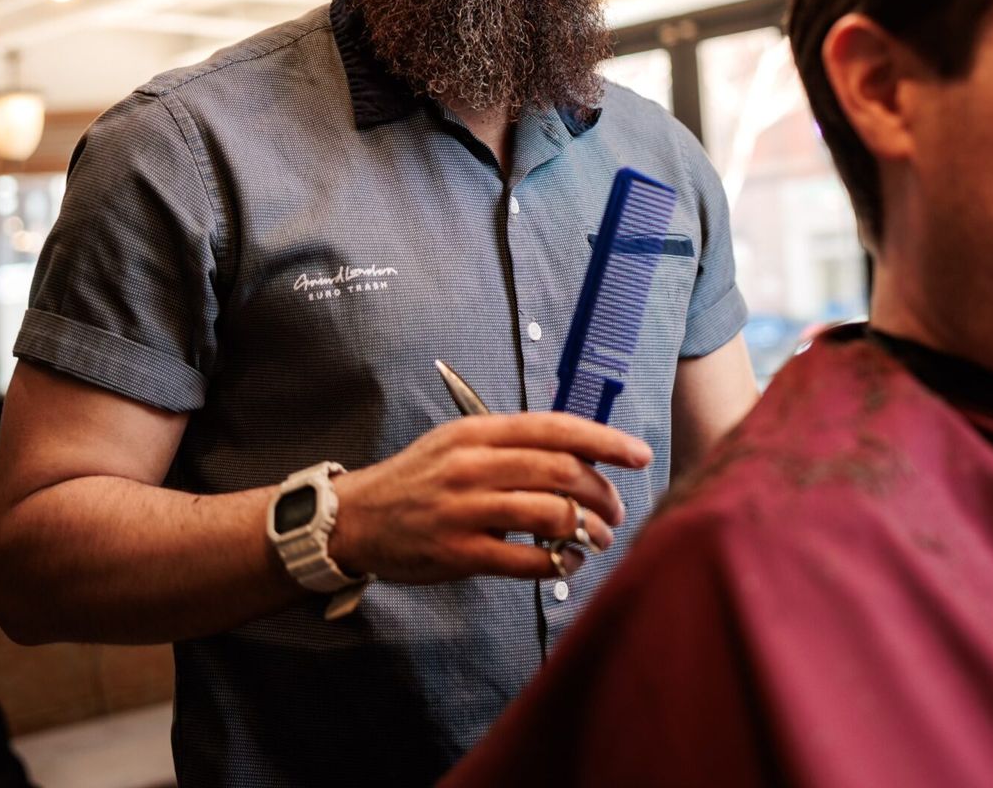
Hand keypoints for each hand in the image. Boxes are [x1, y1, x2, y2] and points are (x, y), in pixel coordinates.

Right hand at [326, 414, 651, 584]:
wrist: (354, 518)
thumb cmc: (419, 479)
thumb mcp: (458, 442)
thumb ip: (512, 443)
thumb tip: (582, 452)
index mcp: (477, 432)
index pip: (555, 428)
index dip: (605, 440)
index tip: (638, 454)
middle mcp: (472, 465)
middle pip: (561, 472)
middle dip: (603, 493)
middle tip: (616, 510)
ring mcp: (464, 510)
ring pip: (549, 514)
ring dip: (587, 530)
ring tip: (598, 539)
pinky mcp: (457, 552)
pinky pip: (524, 560)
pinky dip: (557, 564)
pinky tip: (567, 563)